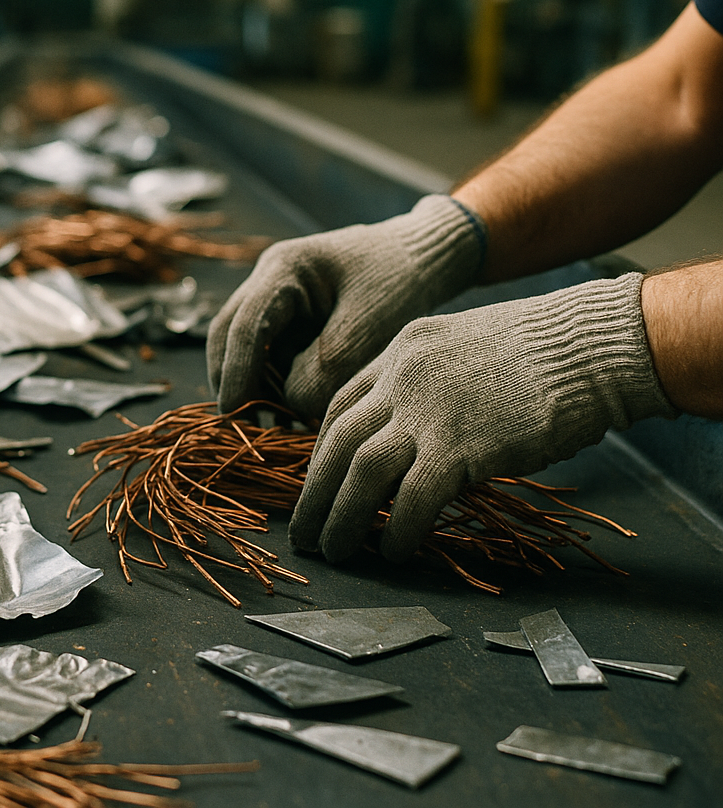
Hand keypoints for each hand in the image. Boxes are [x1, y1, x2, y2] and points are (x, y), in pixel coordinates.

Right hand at [207, 195, 483, 420]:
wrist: (427, 258)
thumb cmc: (402, 281)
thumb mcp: (369, 325)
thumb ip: (326, 367)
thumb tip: (289, 405)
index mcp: (284, 268)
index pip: (244, 324)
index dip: (235, 372)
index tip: (234, 412)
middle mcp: (270, 281)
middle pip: (228, 334)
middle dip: (233, 380)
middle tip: (242, 424)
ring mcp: (278, 300)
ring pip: (246, 349)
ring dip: (255, 385)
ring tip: (276, 424)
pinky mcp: (293, 321)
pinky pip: (272, 356)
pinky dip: (277, 384)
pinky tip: (294, 412)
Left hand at [289, 273, 674, 563]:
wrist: (592, 345)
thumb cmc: (543, 352)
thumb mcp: (464, 348)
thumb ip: (428, 384)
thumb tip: (411, 435)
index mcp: (401, 352)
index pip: (341, 406)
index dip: (322, 450)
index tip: (319, 482)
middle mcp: (403, 377)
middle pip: (338, 440)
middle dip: (315, 491)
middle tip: (304, 529)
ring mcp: (429, 410)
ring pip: (361, 471)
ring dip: (341, 517)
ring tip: (333, 550)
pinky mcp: (461, 446)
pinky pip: (412, 498)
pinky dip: (398, 530)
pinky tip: (395, 551)